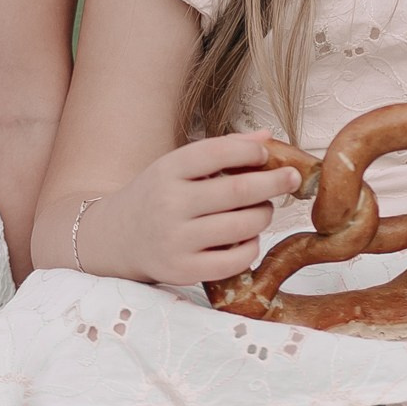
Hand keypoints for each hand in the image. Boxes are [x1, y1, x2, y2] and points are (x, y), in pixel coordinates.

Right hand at [74, 133, 301, 285]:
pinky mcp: (183, 269)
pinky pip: (235, 260)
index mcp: (168, 170)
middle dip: (273, 182)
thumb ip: (222, 150)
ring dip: (263, 215)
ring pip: (241, 226)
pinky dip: (252, 247)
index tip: (266, 154)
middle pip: (237, 191)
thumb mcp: (178, 167)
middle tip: (290, 178)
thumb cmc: (158, 196)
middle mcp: (170, 203)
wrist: (116, 238)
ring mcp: (176, 239)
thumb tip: (267, 136)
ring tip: (263, 210)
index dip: (249, 151)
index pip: (216, 152)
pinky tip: (248, 238)